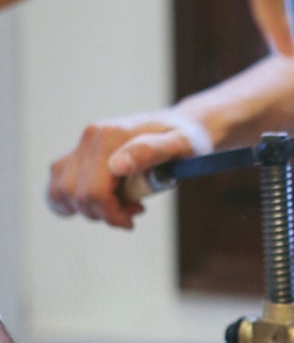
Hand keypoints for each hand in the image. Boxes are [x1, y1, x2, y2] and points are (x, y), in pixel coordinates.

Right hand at [48, 111, 204, 227]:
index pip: (94, 191)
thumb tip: (117, 166)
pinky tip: (96, 204)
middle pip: (76, 195)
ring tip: (120, 205)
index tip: (136, 216)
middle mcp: (90, 137)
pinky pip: (58, 182)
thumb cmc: (187, 139)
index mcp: (109, 137)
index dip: (112, 214)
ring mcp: (82, 145)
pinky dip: (70, 200)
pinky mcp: (80, 154)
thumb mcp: (180, 145)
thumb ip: (151, 152)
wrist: (182, 126)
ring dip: (88, 209)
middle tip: (134, 210)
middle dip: (104, 213)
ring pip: (61, 191)